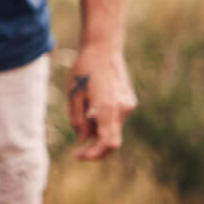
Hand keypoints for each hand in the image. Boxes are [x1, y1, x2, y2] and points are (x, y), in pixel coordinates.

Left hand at [67, 43, 135, 159]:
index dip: (94, 154)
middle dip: (96, 145)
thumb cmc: (84, 69)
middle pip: (112, 139)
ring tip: (83, 108)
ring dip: (98, 129)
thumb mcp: (73, 94)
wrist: (103, 48)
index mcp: (107, 108)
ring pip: (113, 127)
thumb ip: (78, 119)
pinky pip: (116, 117)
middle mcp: (122, 109)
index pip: (108, 143)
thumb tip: (83, 140)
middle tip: (79, 144)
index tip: (79, 155)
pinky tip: (93, 102)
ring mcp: (128, 105)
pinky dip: (104, 119)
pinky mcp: (129, 100)